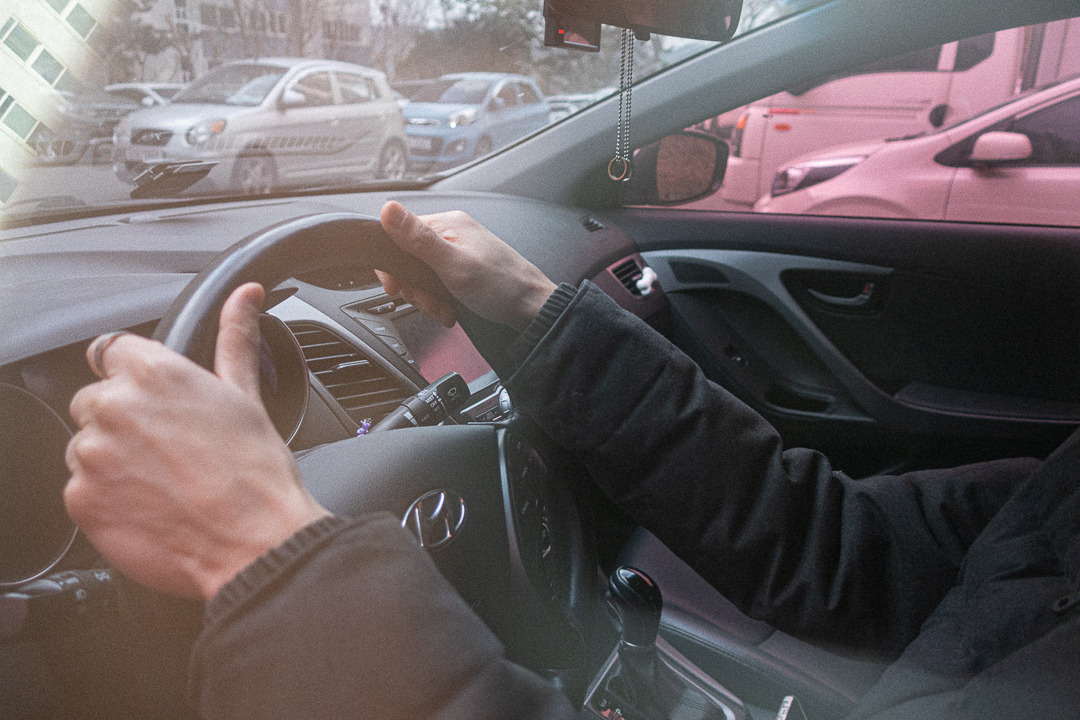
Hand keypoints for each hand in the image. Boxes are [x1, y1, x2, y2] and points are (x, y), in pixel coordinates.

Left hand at [64, 283, 329, 600]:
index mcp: (154, 371)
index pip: (112, 352)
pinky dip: (108, 498)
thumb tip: (245, 296)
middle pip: (95, 400)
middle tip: (170, 450)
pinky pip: (81, 489)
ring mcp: (92, 454)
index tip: (156, 402)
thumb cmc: (256, 475)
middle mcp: (114, 405)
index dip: (136, 376)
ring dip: (113, 460)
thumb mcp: (246, 395)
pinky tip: (150, 506)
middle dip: (124, 420)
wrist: (254, 544)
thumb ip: (235, 338)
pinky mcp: (80, 499)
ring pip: (87, 445)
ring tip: (164, 482)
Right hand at [377, 201, 557, 329]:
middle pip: (409, 259)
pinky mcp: (464, 269)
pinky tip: (451, 308)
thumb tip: (388, 209)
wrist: (532, 309)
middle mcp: (452, 233)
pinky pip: (438, 283)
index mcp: (448, 224)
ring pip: (422, 275)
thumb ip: (419, 240)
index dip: (393, 265)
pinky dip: (440, 300)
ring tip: (444, 308)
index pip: (399, 235)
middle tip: (429, 302)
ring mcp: (458, 251)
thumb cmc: (502, 287)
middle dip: (415, 287)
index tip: (397, 287)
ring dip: (428, 297)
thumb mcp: (454, 265)